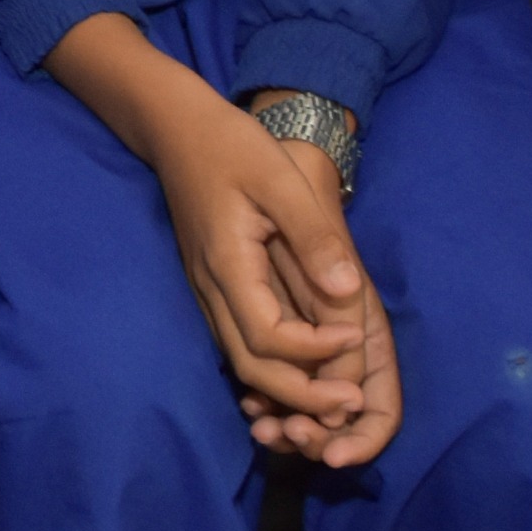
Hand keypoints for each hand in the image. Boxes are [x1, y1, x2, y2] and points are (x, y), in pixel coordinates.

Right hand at [48, 15, 402, 463]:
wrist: (177, 128)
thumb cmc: (232, 146)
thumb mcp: (281, 180)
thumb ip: (314, 237)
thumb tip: (348, 293)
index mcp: (226, 264)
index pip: (267, 336)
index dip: (313, 350)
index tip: (354, 336)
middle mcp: (210, 288)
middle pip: (250, 366)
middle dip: (301, 394)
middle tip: (351, 402)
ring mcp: (206, 291)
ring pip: (242, 361)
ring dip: (288, 387)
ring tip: (335, 397)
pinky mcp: (212, 286)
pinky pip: (240, 342)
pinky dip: (273, 366)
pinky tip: (306, 367)